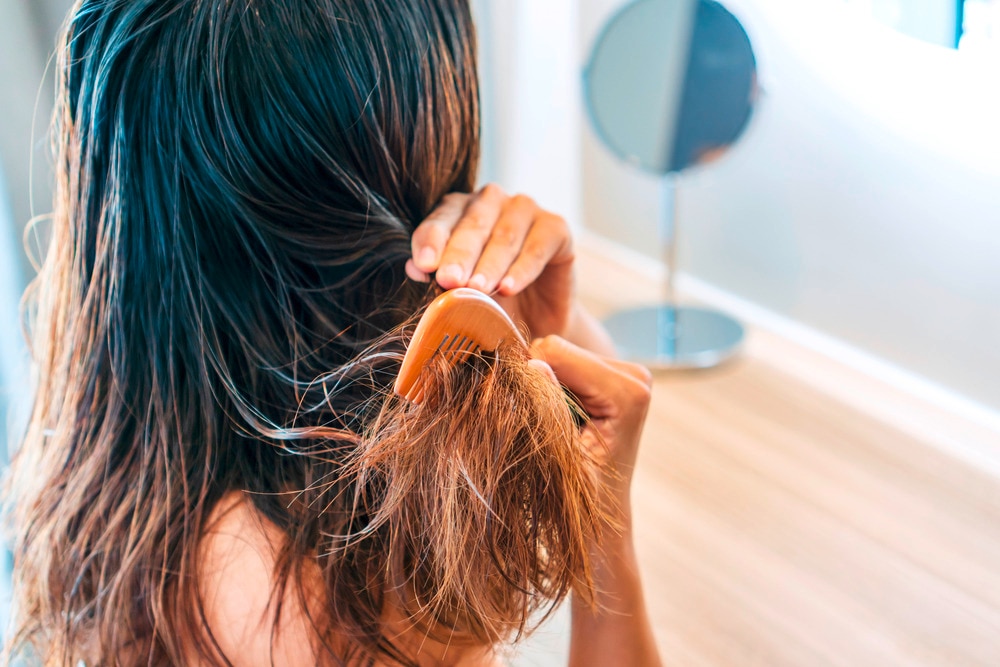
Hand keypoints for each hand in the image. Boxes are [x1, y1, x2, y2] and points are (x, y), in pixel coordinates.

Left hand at [407, 184, 573, 338]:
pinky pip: (538, 246)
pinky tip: (510, 287)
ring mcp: (525, 210)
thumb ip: (438, 276)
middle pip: (472, 225)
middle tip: (449, 280)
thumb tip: (415, 267)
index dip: (431, 241)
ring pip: (504, 236)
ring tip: (478, 290)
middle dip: (459, 255)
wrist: (538, 320)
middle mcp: (492, 202)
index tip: (424, 265)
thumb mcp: (461, 292)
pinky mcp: (556, 227)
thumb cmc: (493, 300)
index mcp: (459, 210)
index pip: (441, 219)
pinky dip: (523, 268)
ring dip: (490, 264)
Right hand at [528, 335, 652, 517]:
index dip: (529, 378)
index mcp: (628, 392)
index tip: (528, 416)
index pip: (555, 352)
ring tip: (556, 424)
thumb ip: (549, 408)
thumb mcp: (561, 457)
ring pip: (557, 352)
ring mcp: (626, 373)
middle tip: (545, 424)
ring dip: (546, 384)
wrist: (604, 519)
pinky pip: (564, 362)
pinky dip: (554, 385)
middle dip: (539, 380)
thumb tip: (531, 363)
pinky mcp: (614, 375)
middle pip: (556, 347)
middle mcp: (634, 375)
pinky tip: (564, 417)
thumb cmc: (583, 500)